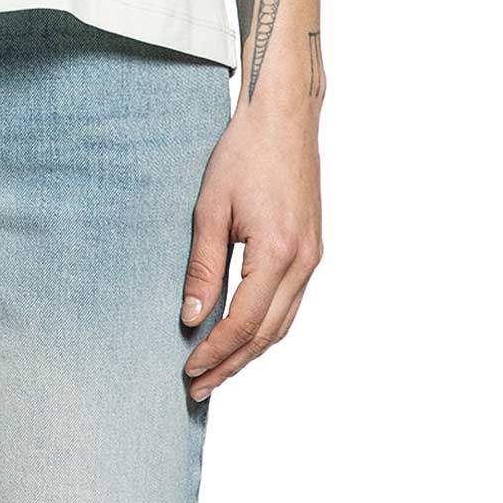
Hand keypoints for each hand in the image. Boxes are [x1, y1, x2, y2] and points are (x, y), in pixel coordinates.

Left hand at [179, 100, 321, 398]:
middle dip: (231, 364)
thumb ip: (202, 267)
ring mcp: (313, 256)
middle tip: (198, 386)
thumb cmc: (244, 152)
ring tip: (217, 369)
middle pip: (266, 334)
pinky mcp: (312, 248)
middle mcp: (304, 262)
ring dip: (250, 351)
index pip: (243, 323)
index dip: (214, 352)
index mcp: (278, 252)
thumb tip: (190, 317)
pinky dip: (266, 326)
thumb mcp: (211, 208)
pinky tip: (243, 333)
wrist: (284, 116)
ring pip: (283, 324)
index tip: (189, 369)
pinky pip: (291, 303)